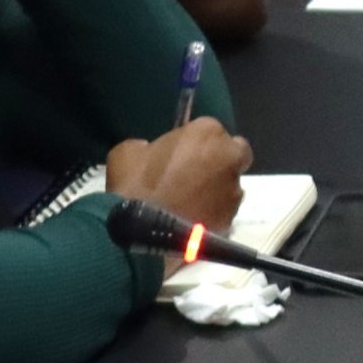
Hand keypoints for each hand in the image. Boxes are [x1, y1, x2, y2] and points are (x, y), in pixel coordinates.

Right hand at [105, 116, 250, 232]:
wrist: (143, 232)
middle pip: (234, 154)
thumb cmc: (135, 184)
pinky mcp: (232, 218)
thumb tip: (149, 152)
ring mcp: (234, 190)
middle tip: (196, 174)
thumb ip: (147, 146)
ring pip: (231, 185)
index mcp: (208, 132)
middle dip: (220, 160)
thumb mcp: (128, 152)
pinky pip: (224, 211)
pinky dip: (213, 213)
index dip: (196, 143)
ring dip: (217, 189)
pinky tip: (193, 219)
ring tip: (191, 203)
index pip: (210, 130)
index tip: (181, 155)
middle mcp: (230, 157)